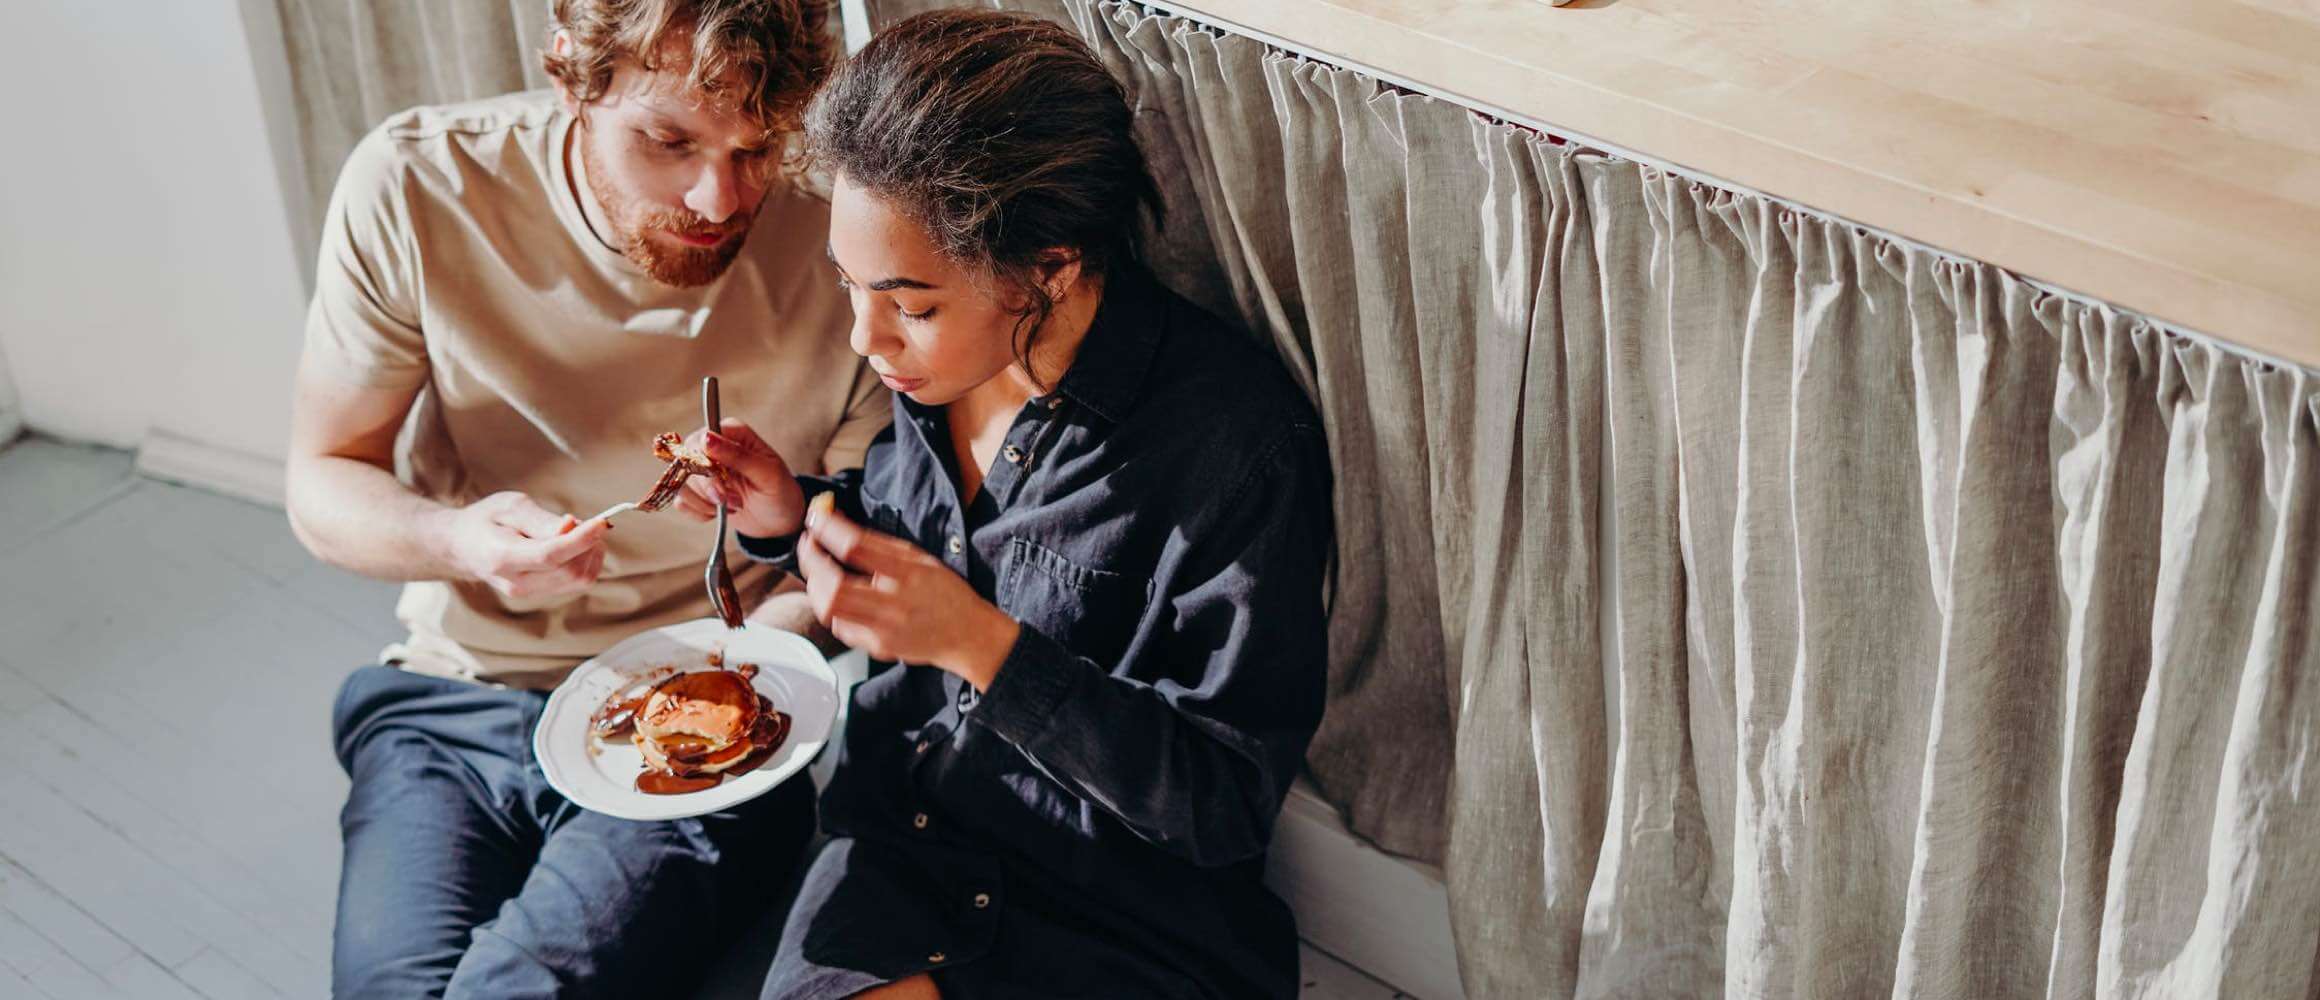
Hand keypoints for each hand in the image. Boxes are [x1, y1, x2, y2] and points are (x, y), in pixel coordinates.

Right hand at [437, 491, 609, 601]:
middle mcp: (516, 583)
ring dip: (591, 554)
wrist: (464, 546)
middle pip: (570, 571)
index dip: (581, 539)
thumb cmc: (486, 521)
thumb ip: (539, 520)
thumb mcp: (509, 506)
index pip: (550, 555)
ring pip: (579, 580)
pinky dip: (585, 562)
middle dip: (589, 545)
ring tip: (578, 531)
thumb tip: (570, 528)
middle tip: (586, 521)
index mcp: (502, 558)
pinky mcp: (541, 594)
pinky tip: (576, 545)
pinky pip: (576, 583)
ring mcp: (529, 593)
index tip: (602, 522)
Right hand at [675, 418, 804, 537]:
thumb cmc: (780, 492)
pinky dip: (699, 513)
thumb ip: (738, 455)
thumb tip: (706, 438)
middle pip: (686, 461)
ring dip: (704, 502)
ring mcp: (703, 470)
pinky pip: (680, 501)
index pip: (700, 439)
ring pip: (680, 482)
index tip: (723, 482)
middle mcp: (713, 447)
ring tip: (731, 506)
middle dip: (707, 487)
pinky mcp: (697, 491)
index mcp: (732, 433)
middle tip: (731, 500)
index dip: (705, 464)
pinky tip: (718, 513)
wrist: (780, 520)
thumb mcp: (767, 474)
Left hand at [795, 503, 1019, 687]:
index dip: (828, 530)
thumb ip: (881, 546)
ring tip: (817, 569)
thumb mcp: (920, 559)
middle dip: (811, 562)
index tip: (816, 518)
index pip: (856, 548)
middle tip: (808, 546)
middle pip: (834, 586)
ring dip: (815, 585)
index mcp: (907, 574)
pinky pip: (840, 627)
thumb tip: (841, 526)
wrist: (967, 636)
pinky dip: (830, 608)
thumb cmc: (945, 593)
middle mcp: (894, 604)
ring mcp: (883, 630)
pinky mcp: (877, 647)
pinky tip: (834, 596)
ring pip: (830, 610)